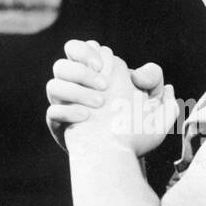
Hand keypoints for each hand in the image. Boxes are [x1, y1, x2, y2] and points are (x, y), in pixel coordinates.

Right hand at [46, 40, 176, 154]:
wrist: (121, 157)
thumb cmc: (136, 128)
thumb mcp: (153, 101)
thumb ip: (153, 80)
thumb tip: (137, 74)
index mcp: (91, 74)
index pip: (75, 48)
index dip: (85, 51)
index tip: (104, 64)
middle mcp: (73, 88)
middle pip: (61, 65)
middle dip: (81, 71)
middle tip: (105, 85)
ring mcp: (64, 106)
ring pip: (53, 85)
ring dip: (76, 91)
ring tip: (100, 103)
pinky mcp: (59, 126)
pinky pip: (52, 113)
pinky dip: (68, 111)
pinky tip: (86, 116)